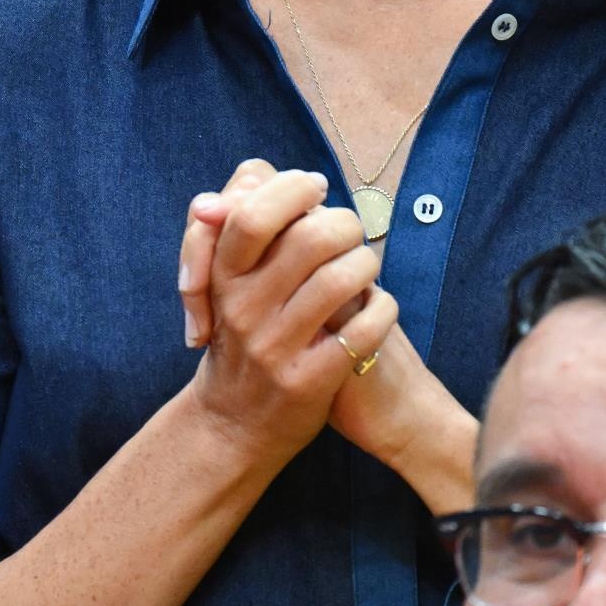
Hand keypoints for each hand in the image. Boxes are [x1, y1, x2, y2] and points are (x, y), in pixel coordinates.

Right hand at [182, 165, 389, 467]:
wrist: (233, 425)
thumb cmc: (240, 339)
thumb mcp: (225, 287)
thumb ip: (237, 231)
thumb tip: (245, 180)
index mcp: (222, 279)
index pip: (252, 214)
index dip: (293, 189)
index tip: (316, 190)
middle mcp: (243, 311)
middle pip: (309, 238)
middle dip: (346, 224)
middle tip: (352, 232)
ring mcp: (275, 348)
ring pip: (341, 279)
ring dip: (368, 263)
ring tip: (366, 268)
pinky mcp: (308, 381)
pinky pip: (364, 329)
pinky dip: (383, 308)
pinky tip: (379, 307)